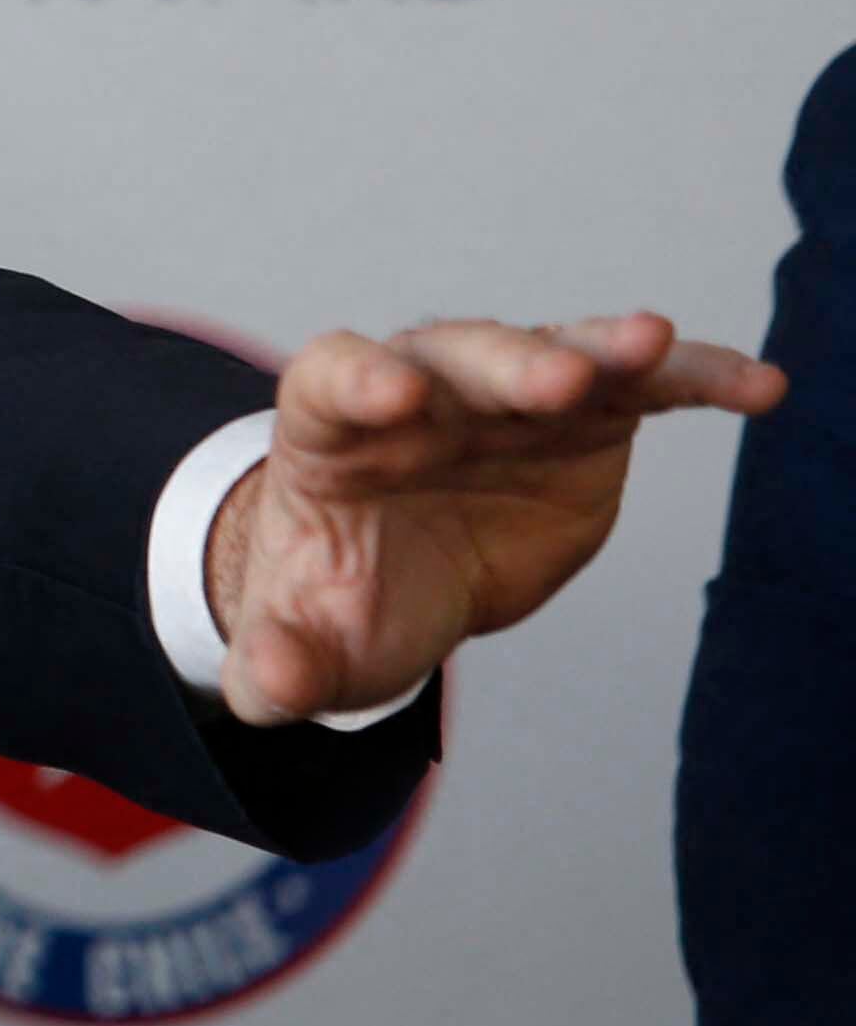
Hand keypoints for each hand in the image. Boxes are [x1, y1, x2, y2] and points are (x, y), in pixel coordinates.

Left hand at [202, 312, 784, 724]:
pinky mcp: (585, 421)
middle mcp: (420, 394)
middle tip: (556, 378)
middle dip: (503, 365)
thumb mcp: (303, 645)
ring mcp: (506, 400)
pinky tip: (758, 389)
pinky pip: (645, 388)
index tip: (389, 394)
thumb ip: (277, 661)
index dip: (355, 381)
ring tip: (655, 343)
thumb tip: (267, 683)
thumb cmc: (338, 602)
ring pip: (555, 354)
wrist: (398, 584)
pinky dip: (698, 380)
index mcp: (331, 436)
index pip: (329, 382)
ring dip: (604, 349)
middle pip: (455, 359)